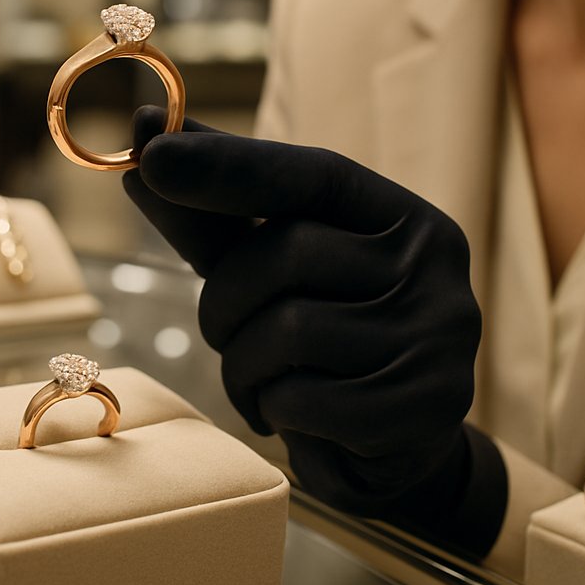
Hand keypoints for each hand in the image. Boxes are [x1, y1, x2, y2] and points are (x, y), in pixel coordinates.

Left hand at [123, 107, 506, 557]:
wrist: (395, 449)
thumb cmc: (324, 339)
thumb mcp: (272, 272)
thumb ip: (217, 211)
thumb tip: (147, 135)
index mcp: (404, 219)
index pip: (313, 173)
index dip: (229, 162)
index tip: (151, 149)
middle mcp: (433, 267)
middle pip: (286, 252)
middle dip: (225, 300)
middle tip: (223, 333)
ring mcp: (437, 339)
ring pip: (288, 330)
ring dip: (243, 364)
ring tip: (263, 382)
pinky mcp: (420, 410)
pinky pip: (301, 398)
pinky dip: (272, 409)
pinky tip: (293, 416)